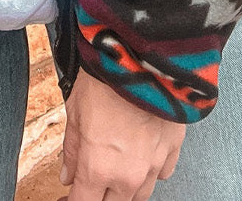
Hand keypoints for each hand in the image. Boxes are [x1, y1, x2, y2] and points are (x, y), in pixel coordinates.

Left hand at [59, 67, 185, 199]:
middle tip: (92, 180)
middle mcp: (128, 175)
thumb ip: (72, 149)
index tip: (68, 195)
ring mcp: (154, 164)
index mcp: (98, 168)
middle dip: (99, 195)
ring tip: (116, 169)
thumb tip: (68, 174)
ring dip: (125, 188)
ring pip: (140, 195)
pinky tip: (142, 155)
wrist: (142, 55)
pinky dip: (152, 170)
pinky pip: (163, 173)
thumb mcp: (75, 111)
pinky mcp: (173, 149)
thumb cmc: (106, 78)